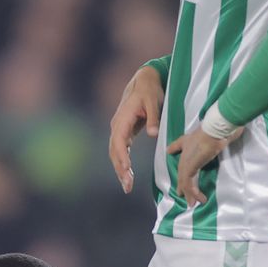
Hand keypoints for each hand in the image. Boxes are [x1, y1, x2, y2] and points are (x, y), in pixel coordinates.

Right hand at [108, 65, 163, 192]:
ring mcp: (119, 129)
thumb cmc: (149, 90)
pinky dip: (123, 163)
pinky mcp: (124, 132)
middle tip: (127, 186)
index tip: (126, 170)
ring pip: (115, 153)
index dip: (122, 157)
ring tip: (127, 185)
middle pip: (114, 151)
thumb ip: (153, 118)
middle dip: (120, 169)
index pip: (119, 142)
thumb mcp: (153, 101)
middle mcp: (117, 125)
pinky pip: (120, 150)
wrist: (143, 80)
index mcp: (122, 119)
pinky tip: (127, 175)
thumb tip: (152, 134)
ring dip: (120, 169)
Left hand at [167, 123, 240, 208]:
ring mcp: (186, 161)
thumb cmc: (218, 131)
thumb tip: (223, 139)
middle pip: (182, 173)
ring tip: (193, 203)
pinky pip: (188, 183)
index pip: (182, 157)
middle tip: (183, 196)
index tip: (180, 173)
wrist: (216, 129)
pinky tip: (199, 198)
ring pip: (184, 181)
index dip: (181, 167)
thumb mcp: (215, 135)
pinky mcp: (189, 167)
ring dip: (190, 193)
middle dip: (182, 185)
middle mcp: (184, 152)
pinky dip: (193, 192)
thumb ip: (217, 140)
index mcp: (188, 143)